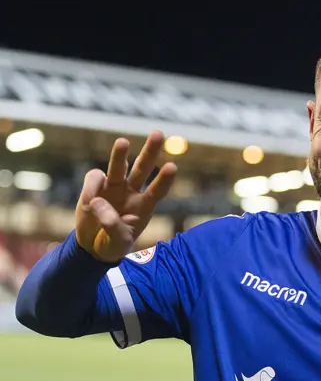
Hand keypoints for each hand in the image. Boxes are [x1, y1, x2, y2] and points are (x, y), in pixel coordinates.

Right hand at [75, 130, 176, 262]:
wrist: (93, 246)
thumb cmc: (113, 245)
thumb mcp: (118, 243)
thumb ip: (112, 225)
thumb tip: (98, 203)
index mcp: (144, 207)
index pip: (157, 191)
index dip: (164, 180)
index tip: (172, 167)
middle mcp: (131, 193)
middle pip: (142, 168)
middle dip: (150, 151)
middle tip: (158, 134)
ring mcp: (113, 187)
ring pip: (118, 166)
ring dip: (120, 154)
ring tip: (124, 142)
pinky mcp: (95, 186)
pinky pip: (94, 178)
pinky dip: (91, 187)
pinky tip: (88, 204)